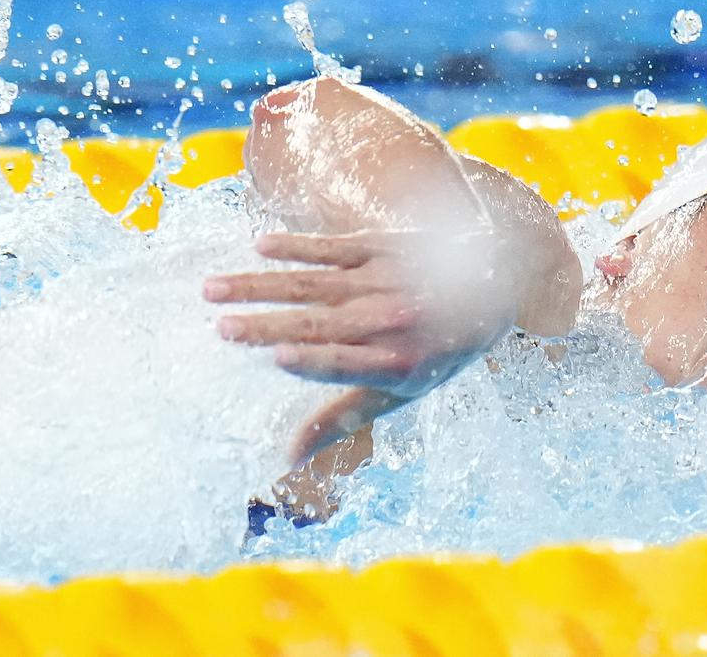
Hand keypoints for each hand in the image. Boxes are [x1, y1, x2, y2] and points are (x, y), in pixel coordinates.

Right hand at [205, 226, 517, 400]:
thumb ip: (341, 420)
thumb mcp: (399, 393)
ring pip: (314, 284)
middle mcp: (392, 321)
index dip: (315, 361)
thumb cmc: (433, 352)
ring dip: (263, 284)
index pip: (348, 364)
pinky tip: (259, 246)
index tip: (276, 357)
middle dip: (268, 325)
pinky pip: (332, 247)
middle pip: (320, 324)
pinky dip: (297, 246)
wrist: (492, 286)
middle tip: (219, 328)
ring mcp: (386, 281)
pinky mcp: (383, 246)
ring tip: (214, 288)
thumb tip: (286, 459)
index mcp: (398, 364)